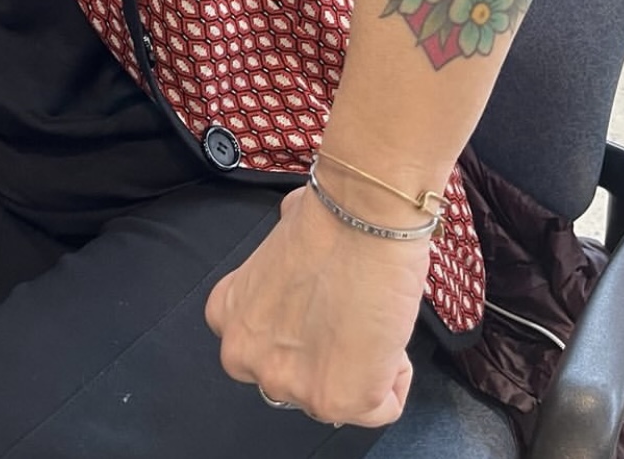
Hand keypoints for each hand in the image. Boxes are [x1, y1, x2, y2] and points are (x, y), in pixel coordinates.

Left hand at [205, 185, 427, 426]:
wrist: (363, 218)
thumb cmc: (330, 218)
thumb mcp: (280, 237)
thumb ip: (277, 266)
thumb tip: (296, 245)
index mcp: (229, 316)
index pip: (266, 347)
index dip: (304, 328)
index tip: (323, 308)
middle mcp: (246, 357)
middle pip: (299, 377)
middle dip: (327, 354)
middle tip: (351, 315)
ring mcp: (287, 384)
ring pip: (339, 395)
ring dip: (362, 364)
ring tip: (372, 317)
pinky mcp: (336, 402)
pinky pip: (380, 406)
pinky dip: (395, 376)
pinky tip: (389, 332)